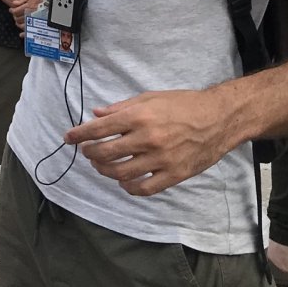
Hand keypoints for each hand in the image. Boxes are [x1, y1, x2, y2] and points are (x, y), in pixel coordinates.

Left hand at [8, 0, 42, 32]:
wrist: (53, 3)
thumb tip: (14, 3)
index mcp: (29, 6)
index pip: (16, 11)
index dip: (12, 11)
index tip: (12, 10)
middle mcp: (31, 14)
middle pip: (18, 19)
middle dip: (16, 17)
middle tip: (16, 16)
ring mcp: (35, 20)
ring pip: (23, 25)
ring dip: (19, 24)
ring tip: (19, 22)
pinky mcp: (39, 25)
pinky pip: (30, 31)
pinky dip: (25, 34)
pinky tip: (22, 34)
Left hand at [64, 88, 233, 196]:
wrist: (219, 118)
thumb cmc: (184, 104)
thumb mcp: (151, 97)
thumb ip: (122, 107)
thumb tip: (97, 114)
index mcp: (140, 116)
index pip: (100, 129)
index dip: (80, 134)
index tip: (68, 137)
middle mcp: (147, 138)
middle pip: (106, 153)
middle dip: (90, 153)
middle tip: (87, 152)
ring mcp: (161, 159)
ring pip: (121, 173)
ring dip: (105, 171)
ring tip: (102, 165)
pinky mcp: (174, 175)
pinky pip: (144, 188)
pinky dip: (129, 188)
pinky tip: (125, 182)